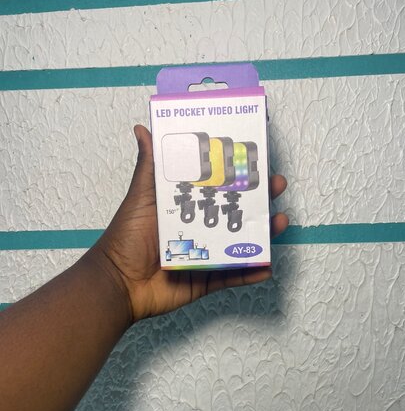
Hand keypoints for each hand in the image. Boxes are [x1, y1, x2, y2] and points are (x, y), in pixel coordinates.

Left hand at [92, 125, 288, 322]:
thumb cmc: (126, 237)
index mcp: (185, 207)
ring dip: (262, 234)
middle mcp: (198, 229)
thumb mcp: (141, 197)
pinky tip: (268, 266)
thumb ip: (149, 167)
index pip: (217, 187)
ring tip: (279, 222)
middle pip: (235, 212)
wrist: (119, 282)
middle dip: (258, 200)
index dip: (238, 175)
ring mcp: (205, 255)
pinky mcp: (205, 280)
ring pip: (240, 244)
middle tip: (276, 186)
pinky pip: (232, 277)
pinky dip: (251, 273)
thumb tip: (142, 129)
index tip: (257, 160)